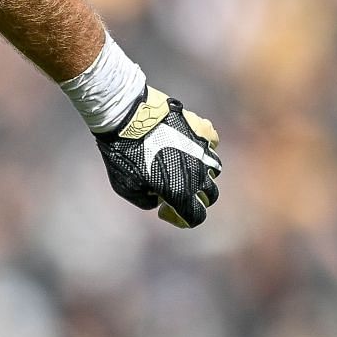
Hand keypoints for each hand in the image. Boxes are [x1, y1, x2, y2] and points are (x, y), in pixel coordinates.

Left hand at [95, 86, 222, 227]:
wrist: (128, 118)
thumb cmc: (123, 154)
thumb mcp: (125, 188)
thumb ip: (146, 200)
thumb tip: (158, 198)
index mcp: (181, 192)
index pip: (196, 216)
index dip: (181, 219)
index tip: (165, 209)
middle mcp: (199, 174)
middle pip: (209, 195)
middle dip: (195, 198)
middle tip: (175, 190)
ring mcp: (204, 151)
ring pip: (214, 170)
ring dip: (201, 173)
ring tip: (182, 166)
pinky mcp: (203, 130)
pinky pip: (211, 144)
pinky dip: (203, 148)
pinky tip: (188, 144)